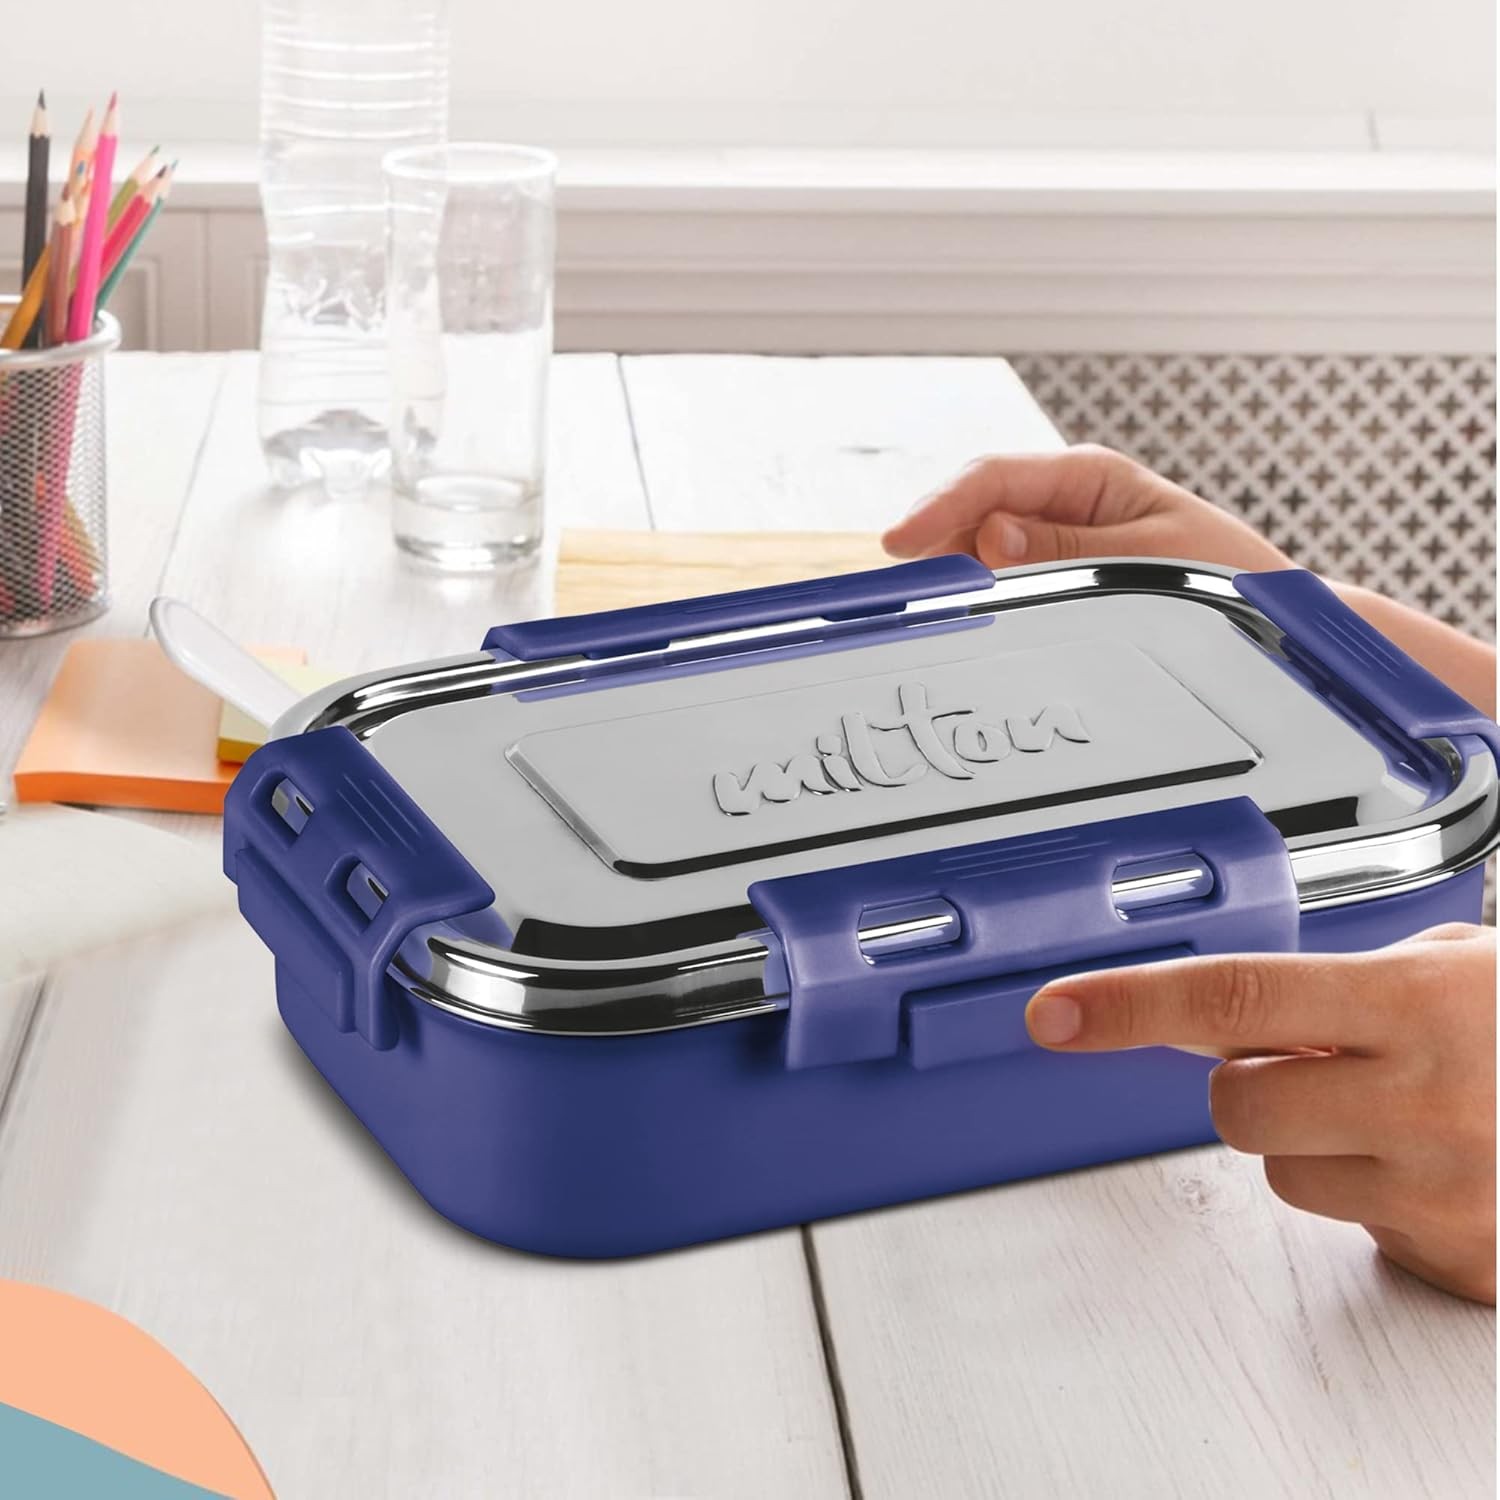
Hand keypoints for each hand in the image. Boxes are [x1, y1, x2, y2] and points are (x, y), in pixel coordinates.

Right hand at [883, 445, 1293, 573]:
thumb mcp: (1150, 559)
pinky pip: (998, 573)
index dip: (940, 507)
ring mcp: (1051, 533)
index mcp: (1089, 476)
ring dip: (959, 572)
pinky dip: (980, 593)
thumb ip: (1067, 549)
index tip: (900, 540)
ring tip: (950, 609)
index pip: (994, 478)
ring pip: (977, 544)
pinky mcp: (1050, 569)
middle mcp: (1061, 498)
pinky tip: (975, 615)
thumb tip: (992, 535)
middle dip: (941, 544)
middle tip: (921, 593)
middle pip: (973, 509)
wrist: (1263, 612)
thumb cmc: (1223, 575)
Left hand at [1024, 924, 1497, 1303]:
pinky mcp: (1462, 1256)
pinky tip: (1438, 1162)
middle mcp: (1427, 1097)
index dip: (1130, 1005)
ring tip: (1404, 1113)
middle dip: (1251, 1083)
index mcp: (1414, 1001)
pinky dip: (1372, 1192)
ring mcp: (1446, 1187)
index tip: (1054, 1013)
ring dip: (1317, 1141)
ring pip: (1283, 1170)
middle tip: (1323, 1063)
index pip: (1234, 998)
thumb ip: (1332, 986)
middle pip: (1233, 1104)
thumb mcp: (1450, 967)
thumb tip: (1207, 1013)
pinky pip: (1352, 1222)